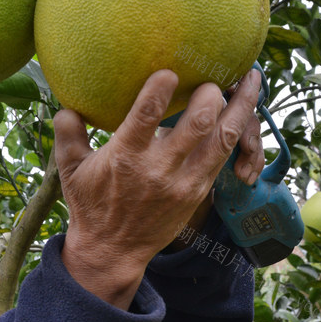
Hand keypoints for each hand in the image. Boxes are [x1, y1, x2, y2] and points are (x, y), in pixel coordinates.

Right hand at [54, 68, 261, 308]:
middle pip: (198, 124)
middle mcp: (158, 169)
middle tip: (213, 74)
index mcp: (125, 158)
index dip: (161, 89)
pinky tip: (245, 110)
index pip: (147, 117)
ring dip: (241, 106)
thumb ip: (67, 133)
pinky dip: (237, 130)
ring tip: (253, 78)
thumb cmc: (91, 204)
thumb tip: (67, 104)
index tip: (169, 70)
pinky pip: (224, 156)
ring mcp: (184, 182)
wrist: (113, 250)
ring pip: (223, 138)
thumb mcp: (69, 169)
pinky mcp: (198, 192)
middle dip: (211, 93)